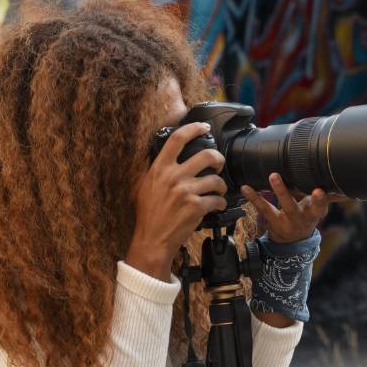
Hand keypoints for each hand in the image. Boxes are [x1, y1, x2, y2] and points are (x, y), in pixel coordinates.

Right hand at [127, 122, 227, 279]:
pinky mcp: (196, 207)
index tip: (204, 127)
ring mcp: (186, 191)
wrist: (152, 239)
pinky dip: (220, 203)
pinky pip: (217, 200)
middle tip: (219, 165)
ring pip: (216, 180)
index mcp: (160, 168)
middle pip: (207, 155)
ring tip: (219, 191)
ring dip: (222, 186)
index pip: (178, 139)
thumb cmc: (149, 215)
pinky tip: (216, 206)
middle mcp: (173, 176)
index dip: (194, 128)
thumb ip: (158, 171)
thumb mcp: (145, 186)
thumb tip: (168, 157)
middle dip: (219, 159)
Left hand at [240, 173, 336, 242]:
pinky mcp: (273, 221)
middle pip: (297, 205)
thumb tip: (344, 189)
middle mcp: (301, 217)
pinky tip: (245, 187)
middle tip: (285, 179)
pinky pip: (263, 208)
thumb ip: (327, 198)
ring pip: (282, 205)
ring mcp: (286, 220)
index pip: (319, 206)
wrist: (293, 242)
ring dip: (278, 190)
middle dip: (291, 193)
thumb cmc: (306, 217)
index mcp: (315, 213)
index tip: (321, 191)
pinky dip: (253, 197)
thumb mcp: (318, 210)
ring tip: (272, 176)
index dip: (320, 199)